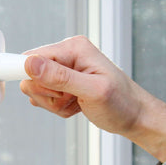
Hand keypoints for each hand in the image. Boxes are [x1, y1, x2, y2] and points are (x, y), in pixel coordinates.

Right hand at [19, 35, 165, 162]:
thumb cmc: (122, 103)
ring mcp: (62, 68)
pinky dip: (57, 107)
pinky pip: (43, 97)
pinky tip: (75, 105)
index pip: (31, 57)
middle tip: (71, 98)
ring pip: (35, 89)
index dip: (32, 77)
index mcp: (73, 48)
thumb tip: (31, 64)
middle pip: (30, 76)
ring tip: (76, 102)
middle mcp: (66, 54)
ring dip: (53, 103)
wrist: (135, 116)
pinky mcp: (61, 81)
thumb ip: (60, 77)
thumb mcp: (92, 90)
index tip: (47, 91)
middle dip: (48, 95)